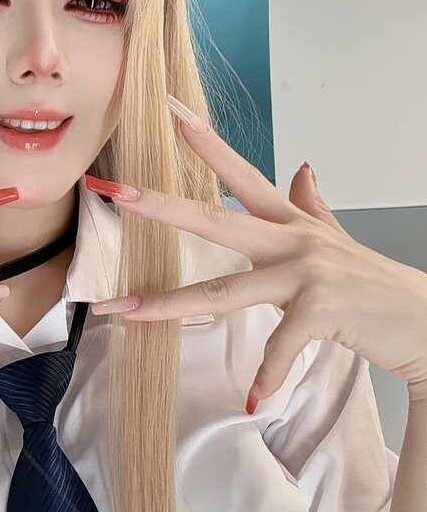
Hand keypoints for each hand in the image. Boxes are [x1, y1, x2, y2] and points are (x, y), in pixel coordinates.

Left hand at [85, 95, 426, 413]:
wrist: (423, 320)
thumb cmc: (371, 284)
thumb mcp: (337, 237)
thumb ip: (313, 204)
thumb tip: (302, 167)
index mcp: (292, 222)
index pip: (242, 175)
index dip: (208, 143)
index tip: (171, 112)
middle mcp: (294, 240)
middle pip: (216, 219)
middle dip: (162, 206)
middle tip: (116, 192)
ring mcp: (307, 273)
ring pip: (225, 291)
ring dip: (169, 305)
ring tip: (124, 312)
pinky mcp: (322, 309)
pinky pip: (281, 346)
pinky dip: (266, 377)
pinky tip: (252, 400)